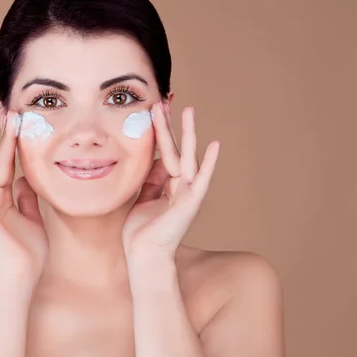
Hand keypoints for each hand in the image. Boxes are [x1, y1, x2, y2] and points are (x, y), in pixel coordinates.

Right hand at [0, 111, 47, 282]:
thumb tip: (23, 179)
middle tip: (7, 111)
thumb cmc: (29, 253)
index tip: (18, 122)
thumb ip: (27, 198)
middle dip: (3, 136)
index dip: (14, 144)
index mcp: (8, 199)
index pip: (11, 164)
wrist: (22, 277)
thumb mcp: (33, 219)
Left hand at [122, 101, 219, 260]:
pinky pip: (201, 179)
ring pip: (187, 157)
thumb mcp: (142, 197)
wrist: (143, 255)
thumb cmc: (141, 230)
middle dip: (169, 125)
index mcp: (168, 184)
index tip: (154, 109)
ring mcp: (187, 193)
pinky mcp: (190, 202)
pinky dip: (210, 163)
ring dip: (187, 134)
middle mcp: (180, 185)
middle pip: (174, 149)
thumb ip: (151, 179)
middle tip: (164, 101)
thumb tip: (156, 159)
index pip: (163, 151)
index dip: (159, 131)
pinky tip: (215, 145)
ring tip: (188, 110)